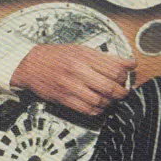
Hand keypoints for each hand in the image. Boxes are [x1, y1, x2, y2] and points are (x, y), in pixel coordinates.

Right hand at [11, 44, 135, 114]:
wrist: (30, 64)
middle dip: (121, 92)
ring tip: (110, 98)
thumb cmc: (56, 56)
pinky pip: (87, 110)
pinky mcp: (63, 99)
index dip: (125, 75)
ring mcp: (70, 85)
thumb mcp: (81, 50)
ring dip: (110, 102)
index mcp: (84, 56)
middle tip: (123, 91)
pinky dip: (97, 110)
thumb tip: (129, 63)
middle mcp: (78, 70)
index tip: (127, 76)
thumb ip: (105, 57)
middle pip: (109, 86)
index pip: (114, 68)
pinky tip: (98, 105)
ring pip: (100, 100)